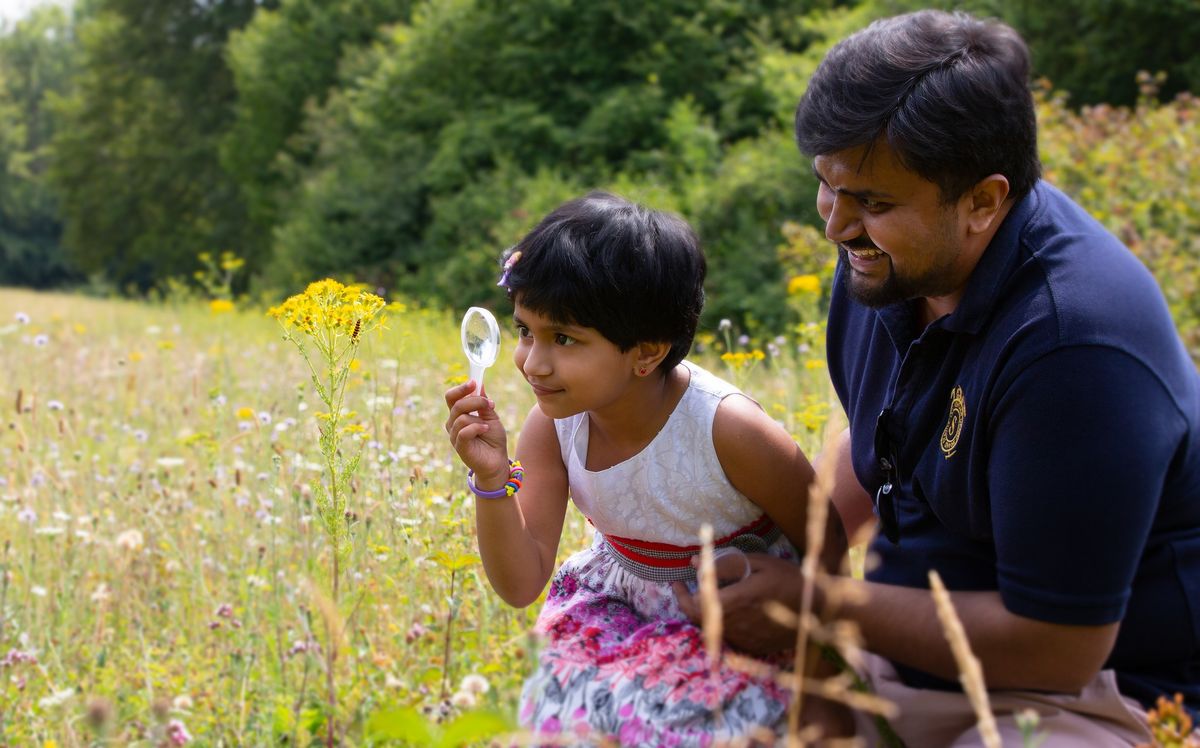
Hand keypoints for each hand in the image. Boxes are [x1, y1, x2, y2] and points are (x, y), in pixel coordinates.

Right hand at [444, 380, 508, 486]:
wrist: (497, 461)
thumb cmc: (493, 439)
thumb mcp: (491, 417)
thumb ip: (484, 403)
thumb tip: (479, 384)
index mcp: (459, 415)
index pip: (451, 397)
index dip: (460, 388)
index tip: (474, 382)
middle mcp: (453, 424)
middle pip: (456, 404)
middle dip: (474, 400)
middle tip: (489, 403)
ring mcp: (454, 435)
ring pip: (461, 417)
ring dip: (478, 417)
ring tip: (488, 424)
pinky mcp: (459, 446)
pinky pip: (463, 431)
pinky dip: (476, 427)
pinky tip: (485, 429)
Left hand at [673, 553, 805, 655]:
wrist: (818, 610)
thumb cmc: (789, 580)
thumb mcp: (760, 564)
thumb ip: (725, 564)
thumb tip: (693, 562)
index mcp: (738, 601)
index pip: (696, 604)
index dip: (681, 594)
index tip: (676, 581)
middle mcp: (737, 624)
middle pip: (698, 619)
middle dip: (687, 602)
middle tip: (683, 588)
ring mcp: (744, 639)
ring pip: (712, 627)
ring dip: (705, 611)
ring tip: (710, 593)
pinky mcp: (752, 647)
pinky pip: (728, 634)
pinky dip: (722, 621)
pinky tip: (730, 608)